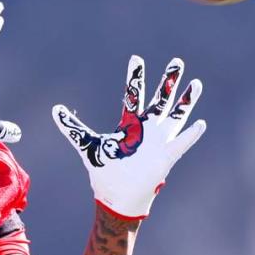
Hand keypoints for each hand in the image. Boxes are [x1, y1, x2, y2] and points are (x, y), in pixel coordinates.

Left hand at [52, 56, 205, 218]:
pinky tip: (200, 123)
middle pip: (160, 99)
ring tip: (196, 83)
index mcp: (130, 124)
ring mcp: (159, 141)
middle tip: (177, 61)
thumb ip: (72, 127)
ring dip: (186, 101)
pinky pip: (181, 143)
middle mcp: (147, 129)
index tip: (136, 58)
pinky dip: (190, 135)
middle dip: (168, 81)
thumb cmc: (105, 172)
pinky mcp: (165, 157)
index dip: (135, 76)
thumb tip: (54, 109)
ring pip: (176, 116)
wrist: (117, 196)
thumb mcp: (87, 145)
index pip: (133, 94)